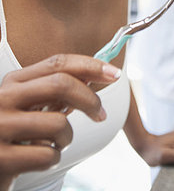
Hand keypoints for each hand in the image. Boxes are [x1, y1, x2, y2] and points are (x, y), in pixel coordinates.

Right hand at [0, 54, 120, 188]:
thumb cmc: (15, 134)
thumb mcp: (29, 105)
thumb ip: (56, 89)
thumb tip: (95, 73)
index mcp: (14, 82)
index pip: (57, 63)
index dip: (90, 65)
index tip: (114, 73)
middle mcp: (3, 99)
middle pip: (60, 84)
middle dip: (90, 99)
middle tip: (101, 115)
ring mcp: (0, 128)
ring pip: (58, 124)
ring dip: (67, 138)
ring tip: (55, 144)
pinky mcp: (2, 159)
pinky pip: (48, 155)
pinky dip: (54, 159)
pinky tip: (40, 159)